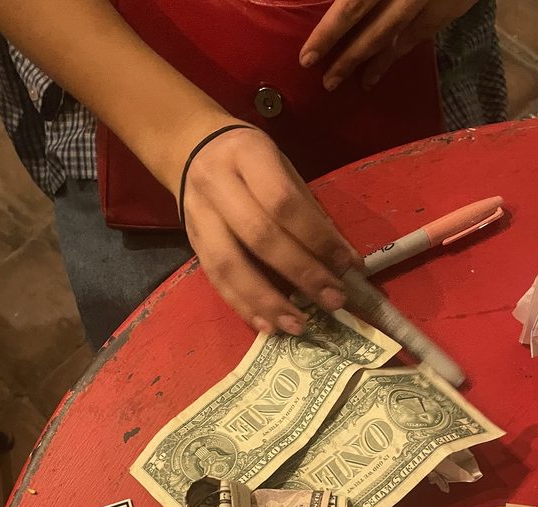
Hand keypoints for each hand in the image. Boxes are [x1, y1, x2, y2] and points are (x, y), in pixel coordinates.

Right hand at [172, 123, 360, 335]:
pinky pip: (216, 281)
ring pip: (230, 265)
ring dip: (267, 301)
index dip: (317, 237)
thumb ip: (310, 211)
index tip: (346, 266)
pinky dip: (244, 306)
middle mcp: (217, 184)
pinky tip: (268, 326)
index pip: (284, 202)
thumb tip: (346, 261)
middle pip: (259, 236)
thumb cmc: (250, 161)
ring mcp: (199, 216)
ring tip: (298, 325)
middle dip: (301, 273)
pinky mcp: (192, 243)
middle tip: (332, 301)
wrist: (191, 148)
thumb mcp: (282, 168)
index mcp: (247, 156)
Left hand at [300, 0, 476, 90]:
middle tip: (327, 83)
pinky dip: (400, 51)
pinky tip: (385, 64)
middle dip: (349, 58)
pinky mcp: (452, 6)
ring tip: (354, 83)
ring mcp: (433, 0)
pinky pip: (422, 33)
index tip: (308, 57)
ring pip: (399, 37)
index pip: (353, 5)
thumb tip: (338, 2)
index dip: (329, 32)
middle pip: (375, 29)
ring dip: (375, 63)